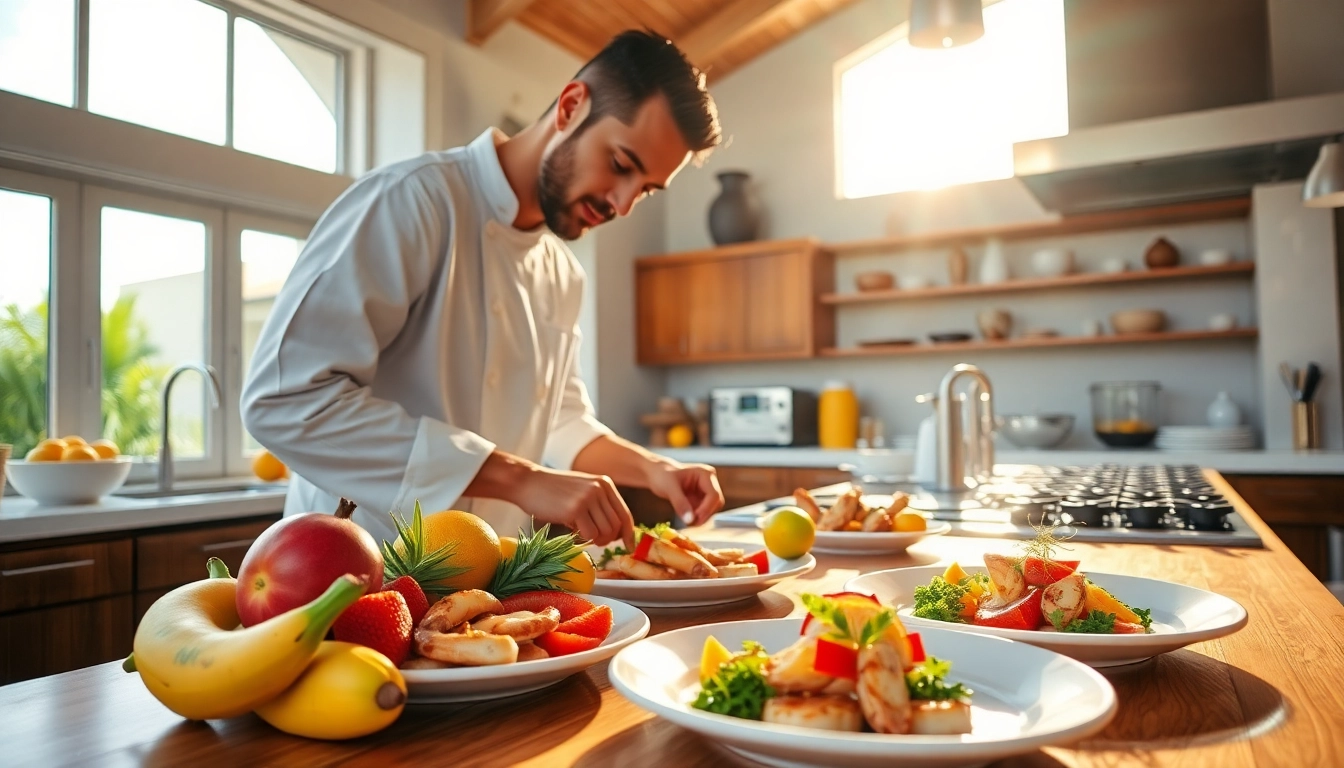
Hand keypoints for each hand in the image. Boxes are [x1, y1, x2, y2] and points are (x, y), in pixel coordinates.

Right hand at [511, 466, 634, 546]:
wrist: (527, 482)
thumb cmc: (553, 491)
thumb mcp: (582, 491)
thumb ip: (599, 505)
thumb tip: (616, 532)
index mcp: (604, 483)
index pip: (624, 514)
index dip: (628, 533)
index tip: (629, 547)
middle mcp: (600, 488)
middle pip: (616, 526)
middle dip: (608, 539)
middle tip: (595, 540)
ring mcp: (588, 498)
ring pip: (605, 532)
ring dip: (596, 539)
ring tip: (582, 533)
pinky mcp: (576, 508)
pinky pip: (590, 534)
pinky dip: (583, 538)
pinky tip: (573, 530)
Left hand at [644, 461, 723, 525]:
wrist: (656, 474)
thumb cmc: (662, 476)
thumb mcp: (669, 488)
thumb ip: (680, 503)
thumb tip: (690, 520)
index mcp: (705, 474)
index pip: (714, 495)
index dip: (706, 509)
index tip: (693, 519)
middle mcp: (709, 482)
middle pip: (716, 503)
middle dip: (704, 514)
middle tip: (689, 523)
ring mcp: (706, 491)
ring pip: (712, 510)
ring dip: (701, 518)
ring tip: (686, 521)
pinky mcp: (701, 500)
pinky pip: (704, 512)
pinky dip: (697, 518)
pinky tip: (686, 519)